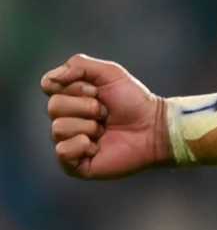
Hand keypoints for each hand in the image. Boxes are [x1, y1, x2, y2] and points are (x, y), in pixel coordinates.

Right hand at [40, 55, 168, 178]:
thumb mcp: (110, 73)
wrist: (154, 127)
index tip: (97, 91)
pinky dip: (82, 146)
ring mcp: (69, 141)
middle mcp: (66, 119)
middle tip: (106, 112)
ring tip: (105, 129)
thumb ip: (79, 65)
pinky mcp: (74, 164)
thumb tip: (50, 80)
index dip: (76, 87)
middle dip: (86, 106)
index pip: (49, 86)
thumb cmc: (134, 101)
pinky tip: (98, 146)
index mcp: (70, 97)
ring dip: (89, 126)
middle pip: (53, 107)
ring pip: (58, 128)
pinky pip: (62, 151)